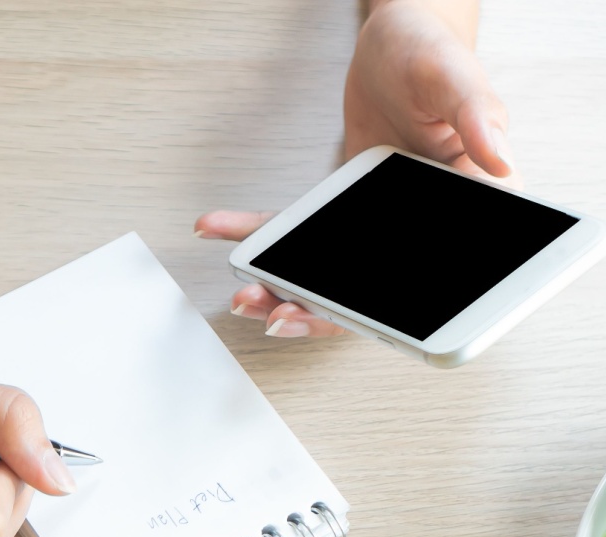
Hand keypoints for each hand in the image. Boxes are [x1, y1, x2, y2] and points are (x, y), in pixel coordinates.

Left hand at [195, 0, 511, 337]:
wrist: (396, 39)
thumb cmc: (433, 54)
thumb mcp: (458, 80)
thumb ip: (480, 119)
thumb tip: (501, 161)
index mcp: (464, 211)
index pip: (433, 282)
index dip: (388, 313)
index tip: (339, 315)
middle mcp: (416, 229)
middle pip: (366, 292)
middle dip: (314, 310)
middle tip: (273, 313)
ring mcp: (373, 227)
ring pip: (325, 276)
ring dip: (280, 289)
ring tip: (243, 295)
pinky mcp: (339, 212)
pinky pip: (294, 232)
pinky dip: (253, 232)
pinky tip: (217, 228)